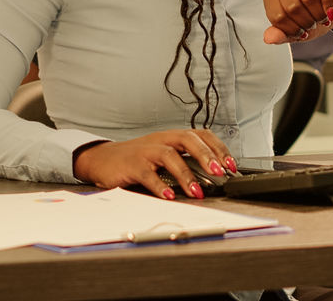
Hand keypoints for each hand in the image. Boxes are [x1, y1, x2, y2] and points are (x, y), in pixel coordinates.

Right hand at [72, 130, 235, 199]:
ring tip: (197, 191)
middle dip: (206, 155)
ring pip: (169, 155)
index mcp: (172, 137)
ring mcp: (146, 151)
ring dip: (186, 174)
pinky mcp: (131, 165)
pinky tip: (168, 196)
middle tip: (219, 172)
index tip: (231, 165)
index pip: (201, 135)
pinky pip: (147, 174)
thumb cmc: (137, 159)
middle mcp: (161, 140)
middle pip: (188, 139)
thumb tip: (213, 179)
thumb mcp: (163, 156)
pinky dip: (159, 186)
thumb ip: (184, 163)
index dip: (218, 148)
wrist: (102, 159)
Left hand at [262, 0, 332, 44]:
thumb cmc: (312, 17)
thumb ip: (281, 36)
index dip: (294, 30)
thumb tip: (269, 38)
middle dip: (308, 22)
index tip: (302, 32)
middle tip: (314, 23)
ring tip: (322, 16)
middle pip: (293, 7)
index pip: (278, 18)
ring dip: (320, 14)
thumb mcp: (296, 32)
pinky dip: (329, 2)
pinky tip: (330, 9)